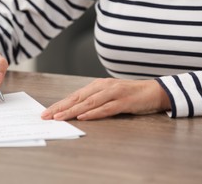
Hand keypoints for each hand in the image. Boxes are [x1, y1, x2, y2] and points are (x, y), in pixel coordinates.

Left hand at [41, 78, 170, 120]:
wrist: (154, 91)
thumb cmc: (129, 94)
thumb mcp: (109, 94)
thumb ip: (94, 99)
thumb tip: (76, 110)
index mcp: (97, 85)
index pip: (74, 95)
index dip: (60, 104)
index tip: (47, 111)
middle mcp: (103, 87)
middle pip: (78, 98)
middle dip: (60, 107)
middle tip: (47, 115)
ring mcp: (114, 93)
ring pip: (89, 103)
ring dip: (73, 110)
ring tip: (60, 117)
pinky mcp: (124, 101)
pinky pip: (106, 108)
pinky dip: (94, 113)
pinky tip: (83, 117)